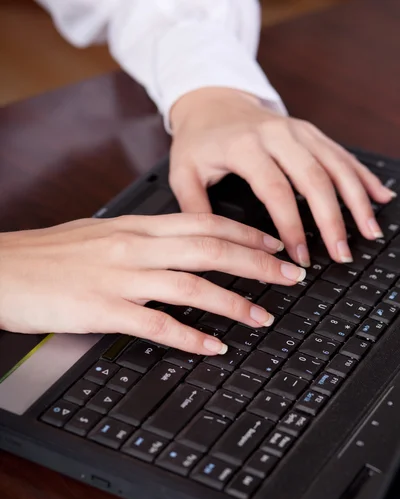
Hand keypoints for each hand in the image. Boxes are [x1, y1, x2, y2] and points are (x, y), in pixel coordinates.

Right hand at [0, 213, 305, 353]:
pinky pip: (156, 324)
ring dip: (234, 303)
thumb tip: (176, 246)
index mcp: (136, 227)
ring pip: (192, 285)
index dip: (245, 235)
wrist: (2, 269)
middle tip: (290, 277)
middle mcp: (134, 247)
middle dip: (257, 264)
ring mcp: (120, 278)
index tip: (273, 245)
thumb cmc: (49, 255)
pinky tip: (213, 346)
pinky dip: (190, 336)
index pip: (204, 223)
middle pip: (210, 249)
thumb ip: (142, 240)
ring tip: (264, 316)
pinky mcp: (103, 309)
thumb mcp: (101, 235)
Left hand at [169, 88, 395, 266]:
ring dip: (357, 200)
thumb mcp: (184, 172)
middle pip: (314, 178)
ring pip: (336, 165)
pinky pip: (342, 154)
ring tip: (369, 232)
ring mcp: (298, 131)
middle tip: (342, 253)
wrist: (212, 100)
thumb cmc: (198, 140)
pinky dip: (363, 176)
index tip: (300, 254)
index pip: (275, 190)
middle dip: (333, 219)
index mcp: (245, 146)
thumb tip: (210, 245)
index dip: (291, 225)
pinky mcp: (310, 132)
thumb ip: (194, 207)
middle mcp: (278, 135)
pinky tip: (379, 197)